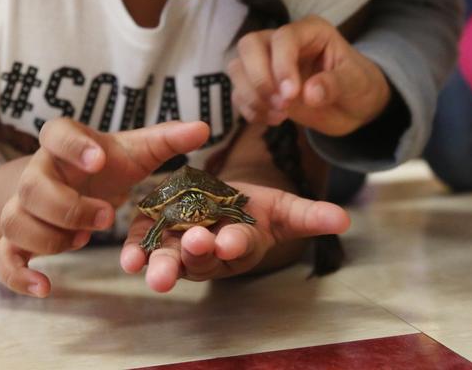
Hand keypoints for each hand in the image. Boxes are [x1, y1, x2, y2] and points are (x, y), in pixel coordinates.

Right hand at [0, 117, 209, 296]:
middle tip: (108, 216)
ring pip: (14, 221)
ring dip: (49, 237)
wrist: (72, 183)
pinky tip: (46, 287)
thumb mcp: (136, 152)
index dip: (74, 146)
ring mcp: (21, 206)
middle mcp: (36, 173)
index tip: (99, 160)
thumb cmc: (106, 165)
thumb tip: (203, 128)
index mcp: (64, 144)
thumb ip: (167, 140)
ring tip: (84, 241)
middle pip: (31, 187)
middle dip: (69, 206)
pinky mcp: (15, 239)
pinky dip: (18, 275)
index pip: (55, 132)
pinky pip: (2, 257)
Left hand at [119, 181, 349, 291]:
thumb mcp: (286, 209)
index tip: (232, 239)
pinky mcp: (155, 236)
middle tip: (193, 244)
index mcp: (241, 245)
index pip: (240, 246)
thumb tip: (345, 220)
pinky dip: (133, 253)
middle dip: (196, 254)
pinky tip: (127, 259)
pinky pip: (143, 246)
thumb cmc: (259, 210)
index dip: (236, 243)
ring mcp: (180, 248)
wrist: (225, 203)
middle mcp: (210, 253)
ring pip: (169, 258)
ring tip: (150, 268)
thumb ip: (311, 216)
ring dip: (161, 264)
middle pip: (201, 257)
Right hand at [228, 15, 390, 136]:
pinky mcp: (262, 87)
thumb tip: (310, 93)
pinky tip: (275, 120)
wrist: (355, 105)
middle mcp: (284, 43)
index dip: (281, 65)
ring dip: (252, 95)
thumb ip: (335, 84)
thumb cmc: (359, 85)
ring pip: (238, 68)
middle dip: (259, 77)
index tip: (291, 95)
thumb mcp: (356, 82)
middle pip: (249, 45)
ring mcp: (269, 64)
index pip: (283, 38)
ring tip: (281, 115)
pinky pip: (240, 93)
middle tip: (282, 104)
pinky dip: (250, 110)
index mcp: (310, 31)